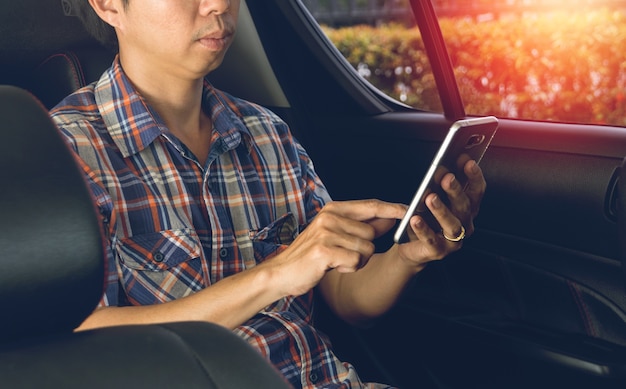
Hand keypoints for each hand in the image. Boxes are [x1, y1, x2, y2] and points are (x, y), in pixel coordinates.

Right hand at [265, 200, 404, 296]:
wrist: (281, 273)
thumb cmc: (310, 255)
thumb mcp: (336, 235)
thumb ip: (362, 226)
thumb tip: (390, 218)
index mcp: (333, 209)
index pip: (370, 205)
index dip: (391, 208)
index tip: (409, 210)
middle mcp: (330, 217)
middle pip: (372, 233)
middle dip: (364, 249)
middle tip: (342, 254)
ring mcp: (326, 233)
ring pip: (366, 249)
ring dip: (356, 261)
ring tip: (335, 260)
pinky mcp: (325, 250)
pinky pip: (356, 261)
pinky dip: (348, 268)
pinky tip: (331, 267)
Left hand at [398, 158, 485, 264]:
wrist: (411, 246)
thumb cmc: (425, 218)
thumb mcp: (433, 198)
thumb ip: (440, 185)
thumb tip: (443, 166)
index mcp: (467, 209)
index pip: (477, 191)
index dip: (474, 177)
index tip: (467, 161)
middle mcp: (464, 224)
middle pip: (464, 207)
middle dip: (456, 191)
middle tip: (446, 177)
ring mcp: (453, 240)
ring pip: (452, 225)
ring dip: (441, 210)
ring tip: (429, 197)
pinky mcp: (438, 251)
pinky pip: (430, 239)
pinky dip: (423, 229)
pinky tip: (415, 218)